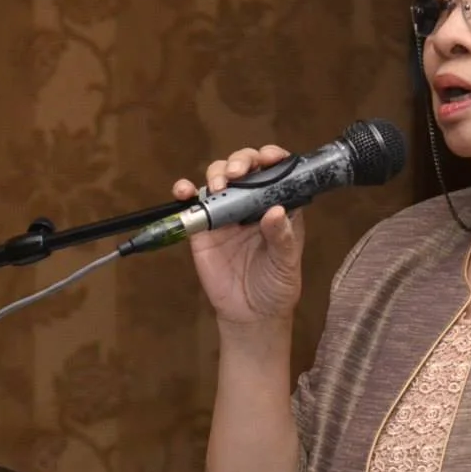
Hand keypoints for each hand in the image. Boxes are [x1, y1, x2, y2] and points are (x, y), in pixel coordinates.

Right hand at [173, 145, 304, 326]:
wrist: (250, 314)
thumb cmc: (276, 286)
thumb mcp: (286, 264)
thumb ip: (281, 238)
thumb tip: (275, 210)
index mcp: (278, 205)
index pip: (277, 172)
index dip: (273, 157)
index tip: (269, 157)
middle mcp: (252, 203)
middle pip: (245, 167)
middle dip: (240, 161)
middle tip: (237, 174)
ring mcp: (226, 213)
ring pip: (218, 178)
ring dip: (216, 172)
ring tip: (218, 187)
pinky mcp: (203, 227)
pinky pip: (191, 204)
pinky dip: (185, 191)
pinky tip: (184, 190)